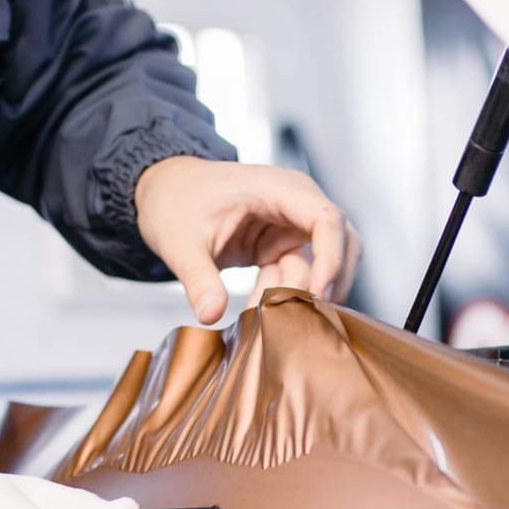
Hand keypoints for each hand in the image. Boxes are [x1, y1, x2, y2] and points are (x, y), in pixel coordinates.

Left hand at [134, 156, 362, 323]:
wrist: (167, 193)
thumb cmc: (176, 201)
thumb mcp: (179, 242)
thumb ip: (197, 278)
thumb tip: (211, 314)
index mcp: (277, 188)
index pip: (326, 218)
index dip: (331, 258)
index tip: (317, 294)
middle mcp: (296, 204)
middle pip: (342, 243)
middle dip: (326, 283)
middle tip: (297, 320)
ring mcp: (292, 226)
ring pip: (324, 265)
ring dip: (303, 294)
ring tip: (270, 320)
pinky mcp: (284, 246)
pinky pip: (301, 275)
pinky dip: (289, 297)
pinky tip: (265, 316)